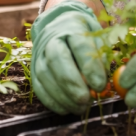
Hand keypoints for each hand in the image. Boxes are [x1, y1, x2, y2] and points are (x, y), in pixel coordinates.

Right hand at [30, 0, 106, 114]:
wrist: (61, 27)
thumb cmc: (85, 37)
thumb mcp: (98, 39)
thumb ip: (101, 59)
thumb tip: (101, 86)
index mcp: (72, 27)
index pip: (80, 46)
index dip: (90, 68)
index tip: (100, 86)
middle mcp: (51, 38)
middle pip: (57, 59)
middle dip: (72, 83)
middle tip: (86, 99)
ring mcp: (39, 54)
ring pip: (45, 75)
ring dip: (63, 96)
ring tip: (80, 107)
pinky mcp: (33, 69)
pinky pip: (38, 87)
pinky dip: (52, 101)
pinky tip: (66, 109)